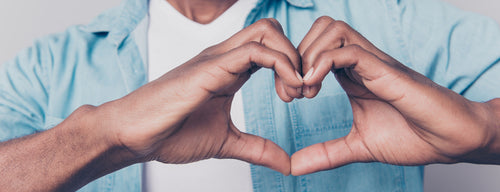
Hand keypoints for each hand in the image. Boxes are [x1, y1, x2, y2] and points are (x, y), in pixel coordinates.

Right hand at [91, 18, 302, 174]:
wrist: (134, 135)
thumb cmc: (171, 134)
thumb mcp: (226, 143)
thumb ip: (258, 149)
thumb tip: (286, 164)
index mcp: (229, 70)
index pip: (270, 48)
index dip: (293, 66)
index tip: (299, 96)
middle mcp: (225, 57)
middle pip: (272, 29)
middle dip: (298, 55)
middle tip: (302, 90)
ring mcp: (217, 58)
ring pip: (267, 31)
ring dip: (293, 58)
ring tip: (294, 92)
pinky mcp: (211, 67)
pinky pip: (254, 50)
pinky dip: (281, 65)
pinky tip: (286, 91)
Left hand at [291, 16, 498, 174]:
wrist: (449, 141)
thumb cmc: (412, 137)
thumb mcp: (357, 146)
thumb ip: (325, 153)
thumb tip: (293, 166)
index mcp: (353, 75)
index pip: (315, 49)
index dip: (295, 67)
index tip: (290, 97)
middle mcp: (361, 63)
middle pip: (320, 29)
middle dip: (297, 56)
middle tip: (294, 91)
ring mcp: (374, 63)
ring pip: (332, 30)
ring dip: (309, 56)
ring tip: (307, 90)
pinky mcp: (385, 70)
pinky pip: (349, 51)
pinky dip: (324, 63)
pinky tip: (315, 87)